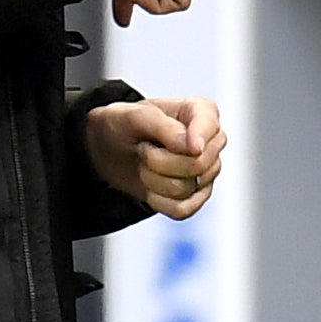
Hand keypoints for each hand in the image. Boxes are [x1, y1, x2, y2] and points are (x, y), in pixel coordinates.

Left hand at [85, 96, 224, 218]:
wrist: (108, 150)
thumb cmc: (123, 125)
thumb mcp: (133, 116)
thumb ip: (164, 126)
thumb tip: (193, 147)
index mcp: (201, 112)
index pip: (212, 126)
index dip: (199, 138)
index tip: (190, 148)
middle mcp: (209, 142)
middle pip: (198, 164)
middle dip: (160, 161)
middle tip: (144, 148)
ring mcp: (206, 172)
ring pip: (186, 188)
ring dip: (153, 180)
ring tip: (146, 164)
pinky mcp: (196, 197)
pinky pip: (183, 209)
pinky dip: (158, 201)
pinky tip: (151, 186)